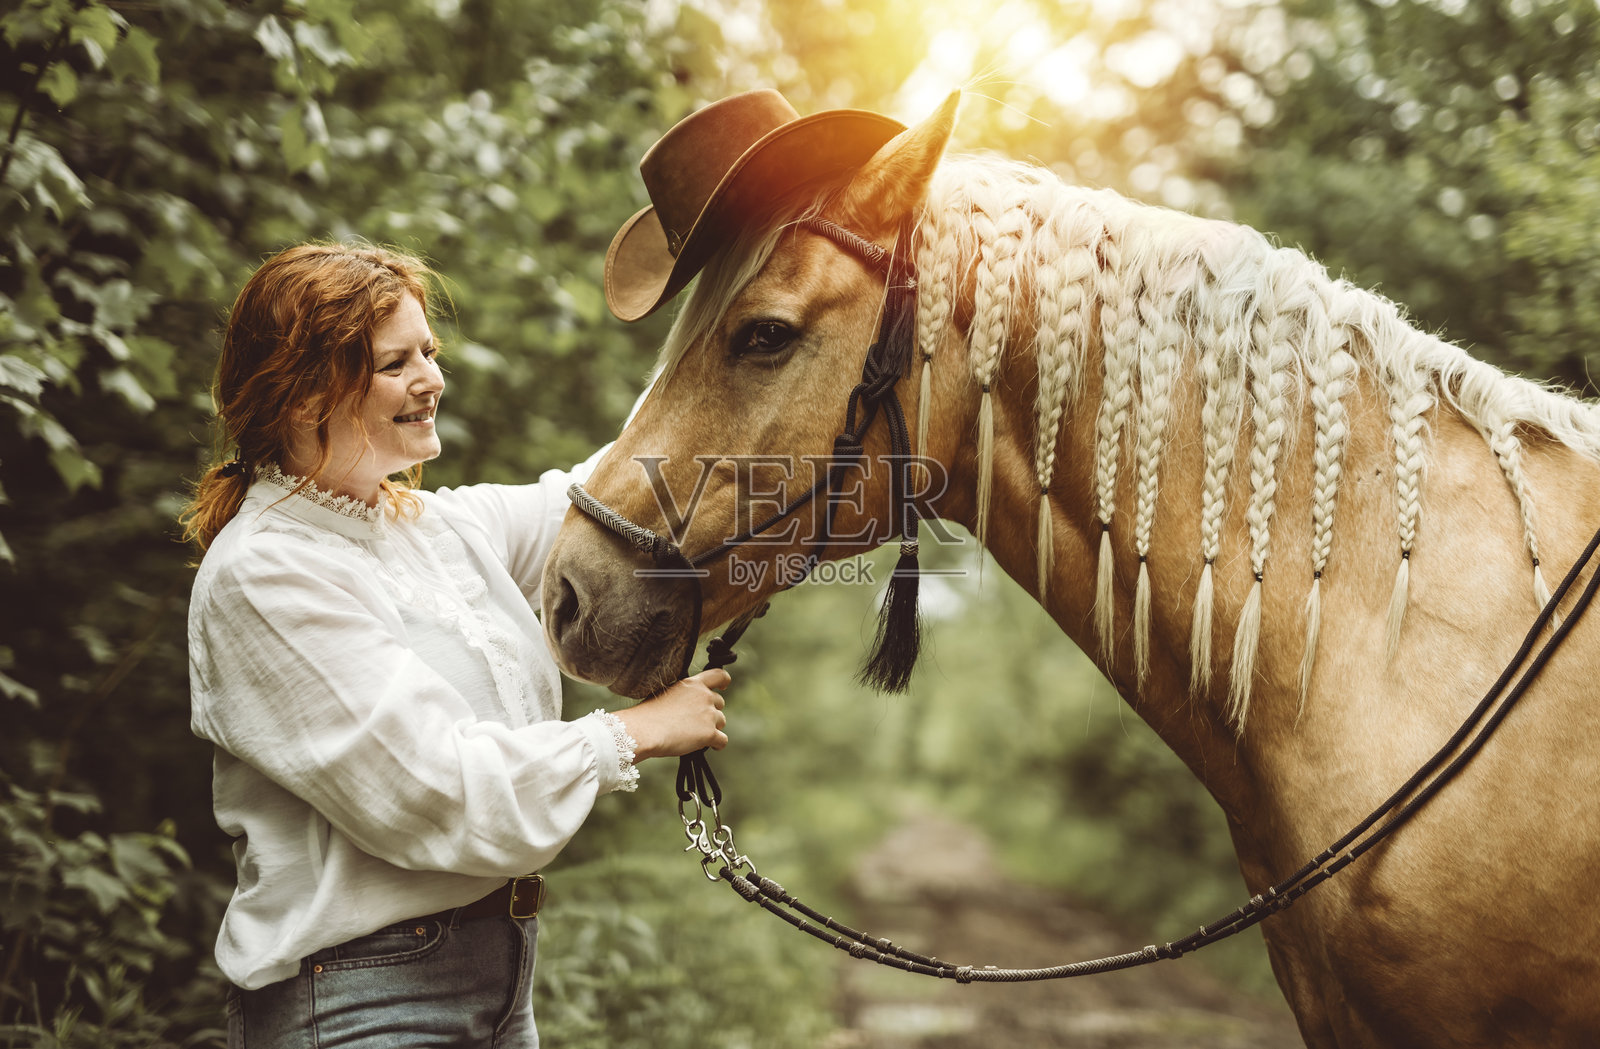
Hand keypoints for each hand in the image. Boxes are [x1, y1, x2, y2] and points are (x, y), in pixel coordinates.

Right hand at [611, 669, 729, 760]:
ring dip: (712, 728)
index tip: (723, 687)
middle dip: (711, 712)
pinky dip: (717, 744)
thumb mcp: (666, 694)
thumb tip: (688, 707)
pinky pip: (722, 740)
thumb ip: (683, 696)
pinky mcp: (710, 733)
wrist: (644, 730)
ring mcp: (709, 714)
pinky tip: (709, 746)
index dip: (723, 681)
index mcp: (693, 684)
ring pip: (721, 722)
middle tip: (695, 722)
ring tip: (694, 736)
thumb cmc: (648, 715)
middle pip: (720, 703)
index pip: (718, 675)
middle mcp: (704, 696)